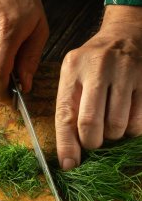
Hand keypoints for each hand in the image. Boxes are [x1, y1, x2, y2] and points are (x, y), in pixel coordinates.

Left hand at [56, 5, 141, 169]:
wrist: (125, 35)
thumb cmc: (94, 63)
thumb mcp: (73, 77)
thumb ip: (69, 109)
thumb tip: (69, 155)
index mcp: (73, 69)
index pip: (65, 114)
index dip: (66, 145)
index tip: (69, 165)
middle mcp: (98, 68)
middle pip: (90, 123)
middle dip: (91, 142)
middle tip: (93, 140)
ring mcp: (125, 73)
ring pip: (116, 127)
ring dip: (112, 135)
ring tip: (110, 122)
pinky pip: (138, 123)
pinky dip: (130, 129)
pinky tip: (126, 116)